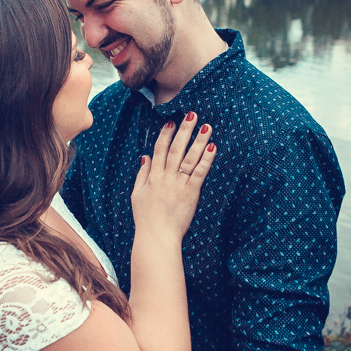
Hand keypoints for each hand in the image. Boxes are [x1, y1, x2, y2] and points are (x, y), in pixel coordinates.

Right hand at [131, 112, 215, 240]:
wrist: (156, 237)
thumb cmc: (146, 219)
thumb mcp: (137, 195)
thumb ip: (142, 174)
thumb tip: (145, 156)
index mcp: (153, 176)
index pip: (159, 149)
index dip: (166, 134)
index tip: (171, 121)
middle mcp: (166, 177)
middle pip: (176, 148)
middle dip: (184, 130)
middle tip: (192, 114)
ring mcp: (179, 184)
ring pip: (190, 157)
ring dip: (198, 140)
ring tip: (206, 126)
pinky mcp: (191, 193)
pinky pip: (200, 172)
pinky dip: (206, 159)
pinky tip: (212, 147)